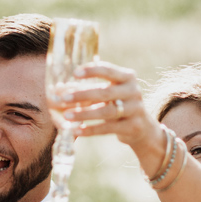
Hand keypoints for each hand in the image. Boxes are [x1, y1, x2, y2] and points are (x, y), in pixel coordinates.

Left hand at [48, 61, 163, 155]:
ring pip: (106, 112)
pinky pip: (108, 128)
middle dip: (82, 95)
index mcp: (127, 77)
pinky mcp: (132, 127)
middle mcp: (134, 91)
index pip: (108, 70)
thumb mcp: (108, 93)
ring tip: (67, 116)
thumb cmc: (118, 104)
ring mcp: (135, 109)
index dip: (91, 71)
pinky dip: (91, 130)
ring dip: (84, 114)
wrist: (142, 127)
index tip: (74, 73)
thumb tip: (58, 90)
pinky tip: (76, 131)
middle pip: (105, 92)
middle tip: (63, 98)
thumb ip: (87, 89)